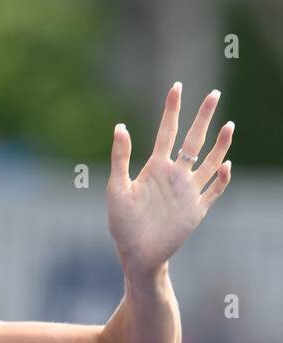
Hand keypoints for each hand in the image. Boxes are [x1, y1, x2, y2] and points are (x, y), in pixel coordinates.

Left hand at [107, 82, 232, 276]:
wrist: (135, 254)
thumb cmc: (122, 224)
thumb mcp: (116, 189)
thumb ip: (120, 159)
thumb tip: (120, 126)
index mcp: (155, 167)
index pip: (167, 132)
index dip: (172, 109)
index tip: (176, 87)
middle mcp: (175, 175)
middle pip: (194, 140)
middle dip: (204, 117)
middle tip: (213, 93)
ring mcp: (188, 190)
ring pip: (210, 161)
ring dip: (220, 145)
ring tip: (228, 126)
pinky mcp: (197, 209)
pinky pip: (215, 190)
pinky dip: (221, 178)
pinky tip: (225, 165)